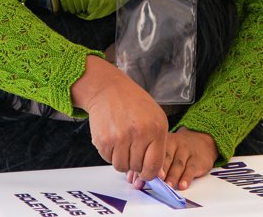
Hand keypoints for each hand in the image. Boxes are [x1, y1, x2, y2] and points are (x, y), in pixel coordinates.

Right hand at [72, 56, 167, 179]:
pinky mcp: (103, 140)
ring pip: (121, 166)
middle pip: (136, 167)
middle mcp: (139, 134)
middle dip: (135, 163)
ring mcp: (119, 137)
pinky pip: (108, 159)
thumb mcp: (156, 118)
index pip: (154, 166)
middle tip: (132, 149)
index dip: (149, 173)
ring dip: (122, 160)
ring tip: (123, 144)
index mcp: (156, 129)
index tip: (146, 171)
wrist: (108, 89)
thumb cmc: (134, 103)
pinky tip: (113, 139)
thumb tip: (157, 173)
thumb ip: (159, 144)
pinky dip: (110, 154)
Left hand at [130, 128, 216, 190]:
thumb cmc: (177, 151)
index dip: (143, 168)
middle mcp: (174, 144)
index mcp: (162, 141)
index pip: (151, 154)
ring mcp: (186, 151)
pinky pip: (191, 168)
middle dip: (156, 173)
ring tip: (166, 186)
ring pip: (178, 164)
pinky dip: (186, 178)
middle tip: (149, 183)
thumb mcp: (163, 152)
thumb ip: (146, 164)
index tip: (136, 181)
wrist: (201, 142)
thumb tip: (131, 179)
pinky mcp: (197, 159)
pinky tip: (182, 185)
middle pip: (164, 158)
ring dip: (171, 177)